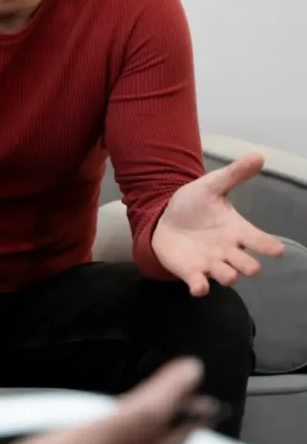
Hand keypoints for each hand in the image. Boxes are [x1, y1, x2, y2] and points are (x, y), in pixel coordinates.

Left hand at [152, 152, 283, 295]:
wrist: (165, 219)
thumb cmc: (194, 205)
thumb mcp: (211, 186)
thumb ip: (234, 174)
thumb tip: (259, 155)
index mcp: (236, 230)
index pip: (259, 240)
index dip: (269, 246)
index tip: (276, 250)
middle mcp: (228, 251)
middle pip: (247, 265)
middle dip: (249, 266)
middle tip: (248, 264)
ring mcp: (210, 264)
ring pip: (227, 277)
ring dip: (227, 276)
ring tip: (224, 271)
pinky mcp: (192, 273)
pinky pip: (200, 286)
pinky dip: (200, 288)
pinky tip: (198, 286)